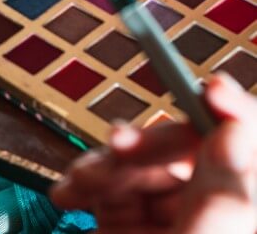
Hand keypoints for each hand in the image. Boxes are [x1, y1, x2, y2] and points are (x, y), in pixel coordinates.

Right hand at [51, 73, 256, 233]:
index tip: (212, 88)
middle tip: (119, 143)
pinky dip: (81, 184)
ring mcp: (164, 214)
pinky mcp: (125, 221)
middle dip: (143, 142)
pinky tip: (68, 193)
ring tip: (81, 180)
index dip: (229, 110)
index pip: (243, 145)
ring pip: (135, 163)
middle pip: (182, 148)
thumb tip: (234, 129)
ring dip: (99, 165)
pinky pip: (104, 185)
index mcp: (239, 210)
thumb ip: (222, 192)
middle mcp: (205, 208)